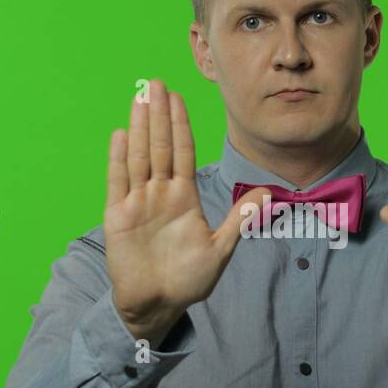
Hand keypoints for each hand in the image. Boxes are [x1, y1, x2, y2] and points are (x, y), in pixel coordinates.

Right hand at [104, 79, 268, 344]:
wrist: (158, 305)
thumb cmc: (188, 279)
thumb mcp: (219, 249)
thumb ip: (239, 220)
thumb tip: (268, 194)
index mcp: (184, 197)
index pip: (183, 152)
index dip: (181, 124)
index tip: (179, 96)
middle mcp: (160, 193)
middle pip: (159, 146)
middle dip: (158, 114)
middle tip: (155, 83)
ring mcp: (137, 202)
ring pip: (139, 156)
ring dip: (139, 127)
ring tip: (138, 98)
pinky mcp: (118, 216)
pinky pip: (118, 182)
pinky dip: (118, 159)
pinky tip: (121, 134)